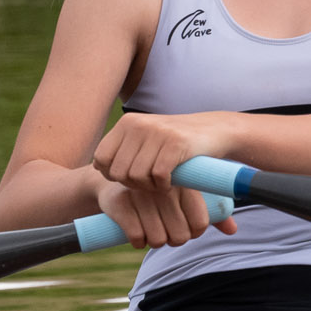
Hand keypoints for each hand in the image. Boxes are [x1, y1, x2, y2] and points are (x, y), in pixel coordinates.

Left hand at [91, 112, 235, 249]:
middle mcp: (138, 124)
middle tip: (149, 184)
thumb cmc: (176, 142)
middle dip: (132, 185)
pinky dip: (164, 186)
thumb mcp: (145, 138)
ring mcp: (157, 133)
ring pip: (136, 176)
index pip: (101, 159)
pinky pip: (157, 176)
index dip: (112, 175)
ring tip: (161, 183)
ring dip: (149, 187)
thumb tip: (95, 167)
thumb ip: (123, 148)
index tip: (130, 178)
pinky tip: (172, 183)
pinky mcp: (175, 144)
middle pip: (118, 172)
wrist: (215, 131)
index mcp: (127, 123)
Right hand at [91, 173, 231, 249]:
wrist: (114, 180)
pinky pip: (137, 237)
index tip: (187, 228)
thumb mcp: (185, 196)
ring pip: (158, 240)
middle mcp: (164, 187)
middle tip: (167, 231)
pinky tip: (137, 233)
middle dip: (174, 239)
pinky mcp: (121, 204)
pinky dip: (138, 242)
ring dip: (155, 241)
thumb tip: (232, 230)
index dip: (194, 233)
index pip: (200, 222)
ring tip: (152, 231)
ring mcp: (142, 195)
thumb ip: (212, 212)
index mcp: (184, 183)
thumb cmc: (159, 192)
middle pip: (180, 236)